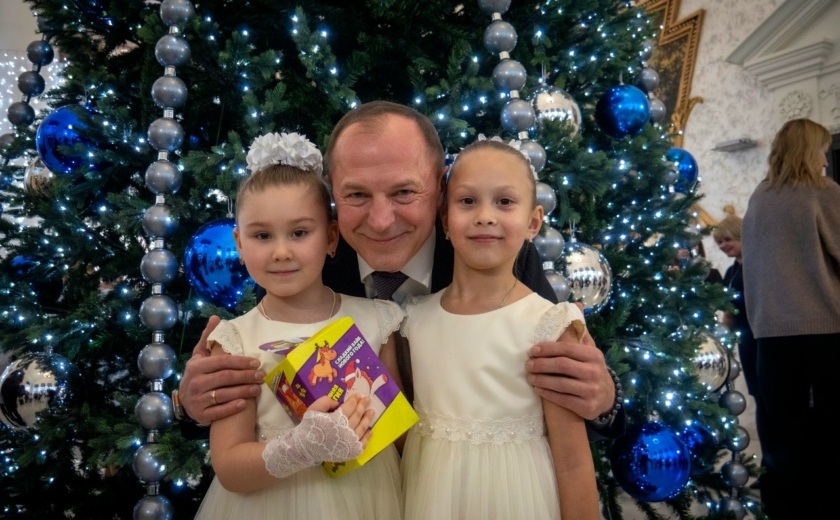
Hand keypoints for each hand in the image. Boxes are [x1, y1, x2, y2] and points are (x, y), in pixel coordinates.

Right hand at [179, 316, 264, 423]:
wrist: (185, 401)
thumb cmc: (198, 374)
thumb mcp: (200, 356)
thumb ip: (208, 338)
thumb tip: (216, 318)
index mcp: (196, 366)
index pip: (222, 362)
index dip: (240, 362)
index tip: (256, 362)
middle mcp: (195, 383)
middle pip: (226, 378)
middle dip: (246, 376)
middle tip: (261, 375)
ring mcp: (197, 400)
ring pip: (224, 395)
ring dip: (243, 391)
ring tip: (258, 389)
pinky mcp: (201, 415)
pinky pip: (219, 412)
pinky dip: (232, 408)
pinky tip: (244, 403)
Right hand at [309, 395, 373, 446]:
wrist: (305, 448)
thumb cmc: (310, 427)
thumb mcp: (313, 409)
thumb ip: (325, 401)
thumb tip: (338, 402)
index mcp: (336, 419)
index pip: (350, 406)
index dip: (355, 400)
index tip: (359, 395)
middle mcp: (345, 430)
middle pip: (357, 415)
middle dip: (363, 406)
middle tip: (367, 400)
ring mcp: (349, 442)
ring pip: (362, 428)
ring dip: (367, 419)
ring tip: (371, 412)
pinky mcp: (351, 451)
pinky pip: (362, 443)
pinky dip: (367, 436)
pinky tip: (370, 431)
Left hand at [525, 304, 614, 419]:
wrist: (607, 396)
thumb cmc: (591, 368)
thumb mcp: (589, 349)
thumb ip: (579, 331)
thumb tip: (576, 305)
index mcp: (593, 355)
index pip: (567, 348)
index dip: (548, 349)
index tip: (532, 350)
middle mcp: (594, 372)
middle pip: (562, 366)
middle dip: (541, 364)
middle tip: (528, 364)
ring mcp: (591, 390)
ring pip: (560, 384)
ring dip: (541, 380)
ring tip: (530, 377)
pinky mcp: (586, 407)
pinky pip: (562, 399)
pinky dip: (547, 394)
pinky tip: (538, 389)